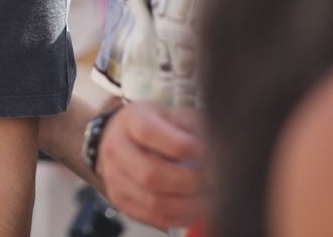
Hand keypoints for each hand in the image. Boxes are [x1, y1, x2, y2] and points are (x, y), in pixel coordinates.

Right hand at [96, 102, 205, 229]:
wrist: (121, 136)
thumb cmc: (156, 125)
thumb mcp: (173, 114)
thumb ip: (194, 127)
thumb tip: (218, 148)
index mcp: (131, 120)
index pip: (149, 133)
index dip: (182, 146)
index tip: (207, 152)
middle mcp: (116, 149)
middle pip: (150, 174)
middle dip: (188, 181)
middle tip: (212, 181)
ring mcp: (114, 177)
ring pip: (152, 201)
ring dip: (187, 204)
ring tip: (210, 198)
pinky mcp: (119, 199)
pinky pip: (151, 217)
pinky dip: (179, 217)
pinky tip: (196, 210)